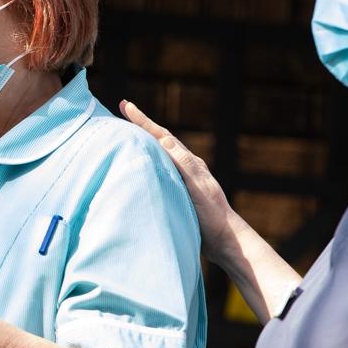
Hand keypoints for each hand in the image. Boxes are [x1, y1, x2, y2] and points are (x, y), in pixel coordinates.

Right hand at [120, 99, 234, 262]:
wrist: (225, 241)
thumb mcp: (199, 189)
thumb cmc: (213, 217)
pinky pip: (159, 170)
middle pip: (160, 140)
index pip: (162, 136)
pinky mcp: (180, 192)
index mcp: (189, 163)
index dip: (143, 121)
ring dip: (143, 142)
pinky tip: (139, 166)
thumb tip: (166, 138)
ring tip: (126, 134)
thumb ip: (184, 165)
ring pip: (159, 155)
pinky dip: (147, 162)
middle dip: (141, 126)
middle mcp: (186, 167)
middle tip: (121, 109)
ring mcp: (183, 179)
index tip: (125, 105)